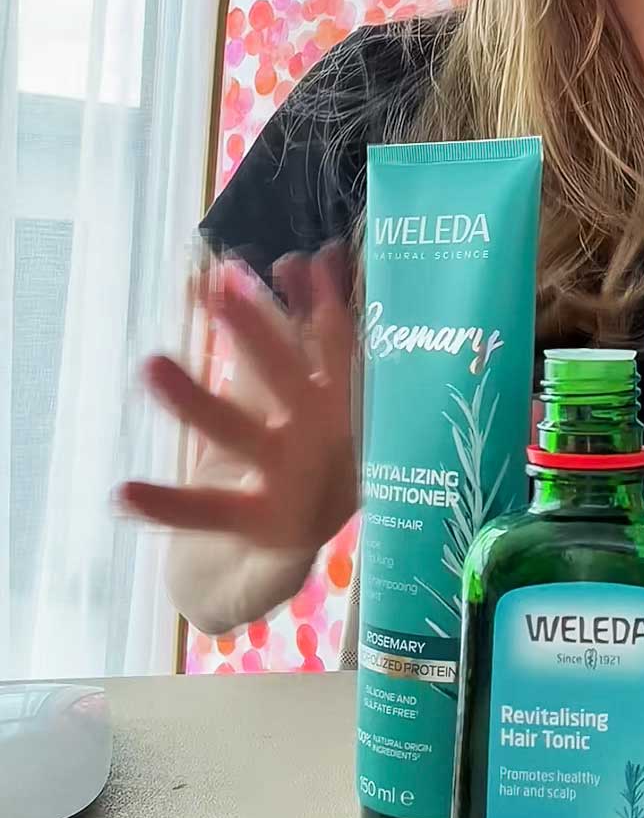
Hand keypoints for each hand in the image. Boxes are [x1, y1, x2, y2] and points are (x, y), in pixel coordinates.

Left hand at [116, 244, 357, 552]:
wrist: (282, 562)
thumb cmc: (295, 458)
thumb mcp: (303, 395)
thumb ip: (303, 332)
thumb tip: (310, 255)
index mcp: (345, 405)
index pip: (336, 346)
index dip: (318, 303)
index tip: (294, 262)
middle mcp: (328, 442)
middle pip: (289, 383)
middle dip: (257, 335)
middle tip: (220, 291)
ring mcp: (295, 487)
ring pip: (240, 437)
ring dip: (196, 400)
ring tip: (151, 365)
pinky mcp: (260, 531)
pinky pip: (207, 514)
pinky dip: (166, 504)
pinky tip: (123, 491)